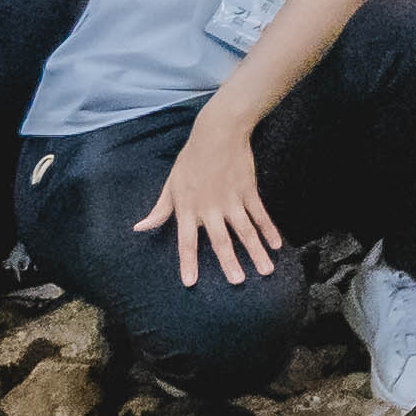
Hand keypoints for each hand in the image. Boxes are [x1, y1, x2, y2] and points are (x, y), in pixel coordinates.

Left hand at [136, 119, 290, 287]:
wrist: (218, 133)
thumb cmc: (191, 160)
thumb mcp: (170, 184)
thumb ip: (159, 210)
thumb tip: (140, 228)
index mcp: (188, 208)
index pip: (186, 240)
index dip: (188, 262)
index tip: (190, 282)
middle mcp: (210, 208)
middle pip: (220, 239)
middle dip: (229, 262)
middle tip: (238, 282)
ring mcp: (232, 200)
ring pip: (245, 230)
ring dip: (255, 251)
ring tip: (265, 270)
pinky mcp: (248, 191)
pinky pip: (260, 214)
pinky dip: (269, 230)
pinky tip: (275, 245)